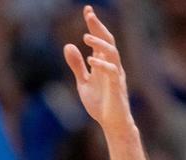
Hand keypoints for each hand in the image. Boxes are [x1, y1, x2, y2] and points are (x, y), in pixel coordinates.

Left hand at [63, 5, 133, 135]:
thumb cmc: (100, 103)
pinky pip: (112, 72)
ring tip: (85, 38)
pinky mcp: (117, 88)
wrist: (112, 123)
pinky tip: (91, 60)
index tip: (87, 11)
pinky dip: (102, 65)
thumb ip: (77, 66)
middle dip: (98, 27)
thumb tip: (68, 46)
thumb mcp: (84, 83)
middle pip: (108, 41)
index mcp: (103, 63)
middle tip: (89, 14)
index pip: (100, 40)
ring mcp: (115, 76)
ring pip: (112, 53)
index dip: (94, 25)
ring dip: (99, 44)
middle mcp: (111, 66)